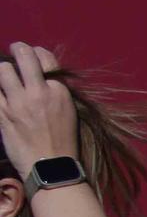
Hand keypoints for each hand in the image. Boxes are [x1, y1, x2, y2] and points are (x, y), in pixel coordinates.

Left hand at [0, 42, 76, 171]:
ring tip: (5, 77)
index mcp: (59, 91)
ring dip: (3, 71)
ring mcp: (18, 103)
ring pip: (3, 70)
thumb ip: (55, 91)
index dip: (35, 52)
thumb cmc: (63, 141)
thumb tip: (41, 75)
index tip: (30, 55)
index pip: (45, 57)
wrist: (51, 166)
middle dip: (17, 49)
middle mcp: (39, 93)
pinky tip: (1, 93)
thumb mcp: (69, 111)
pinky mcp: (2, 115)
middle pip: (23, 56)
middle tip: (14, 50)